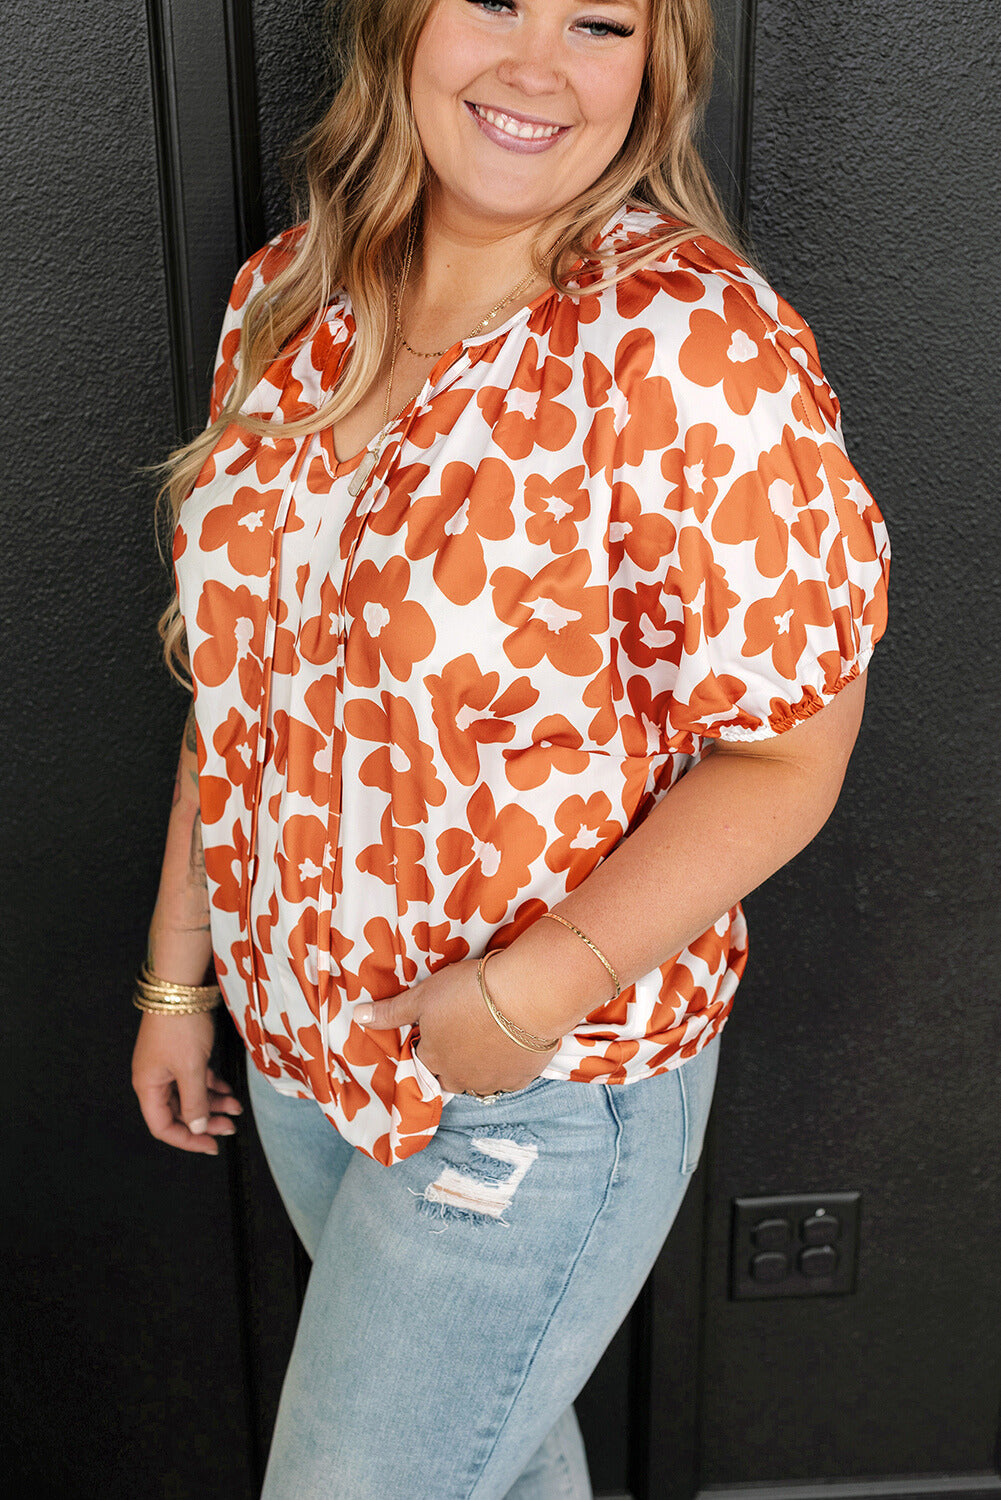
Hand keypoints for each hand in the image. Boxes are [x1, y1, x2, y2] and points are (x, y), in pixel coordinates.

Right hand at [132, 1011, 242, 1154]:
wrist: (182, 986)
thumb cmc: (180, 1025)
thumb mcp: (191, 1068)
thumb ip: (195, 1101)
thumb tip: (198, 1127)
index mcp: (148, 1086)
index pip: (163, 1126)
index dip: (188, 1139)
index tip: (211, 1145)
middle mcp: (154, 1078)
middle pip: (178, 1112)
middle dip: (205, 1121)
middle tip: (230, 1126)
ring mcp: (166, 1065)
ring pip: (189, 1094)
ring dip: (213, 1103)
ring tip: (236, 1106)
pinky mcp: (179, 1052)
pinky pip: (195, 1078)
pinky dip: (211, 1085)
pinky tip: (227, 1089)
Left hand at [356, 957, 557, 1096]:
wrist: (527, 995)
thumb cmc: (470, 990)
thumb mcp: (423, 995)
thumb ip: (391, 1011)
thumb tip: (356, 1017)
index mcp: (433, 1059)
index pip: (421, 1061)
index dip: (428, 1043)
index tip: (440, 1025)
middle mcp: (459, 1079)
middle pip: (448, 1075)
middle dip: (452, 1059)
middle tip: (465, 1028)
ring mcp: (491, 1082)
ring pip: (478, 1080)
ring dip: (479, 1064)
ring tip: (489, 1033)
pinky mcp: (521, 1079)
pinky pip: (508, 1078)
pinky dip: (507, 1064)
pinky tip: (512, 1042)